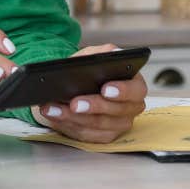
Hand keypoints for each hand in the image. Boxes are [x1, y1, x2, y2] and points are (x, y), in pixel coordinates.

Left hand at [32, 43, 146, 142]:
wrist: (73, 84)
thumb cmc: (89, 70)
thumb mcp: (94, 55)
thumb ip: (105, 52)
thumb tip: (113, 53)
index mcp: (134, 85)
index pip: (135, 90)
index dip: (122, 91)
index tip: (105, 89)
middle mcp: (130, 107)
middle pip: (115, 112)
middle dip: (93, 107)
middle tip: (74, 103)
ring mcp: (118, 124)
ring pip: (97, 125)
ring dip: (73, 117)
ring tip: (55, 108)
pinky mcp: (102, 136)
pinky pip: (85, 134)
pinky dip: (66, 125)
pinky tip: (54, 114)